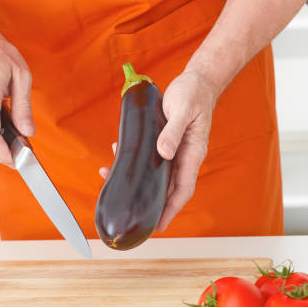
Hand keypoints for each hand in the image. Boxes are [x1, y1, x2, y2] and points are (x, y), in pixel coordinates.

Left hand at [99, 70, 217, 231]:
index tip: (159, 225)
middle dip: (148, 200)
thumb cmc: (194, 94)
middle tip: (129, 211)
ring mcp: (174, 151)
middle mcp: (183, 157)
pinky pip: (150, 158)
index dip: (171, 209)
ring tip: (109, 175)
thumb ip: (173, 131)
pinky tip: (118, 153)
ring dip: (136, 179)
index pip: (183, 190)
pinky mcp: (165, 142)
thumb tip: (162, 153)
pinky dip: (134, 160)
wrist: (197, 81)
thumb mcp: (183, 110)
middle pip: (167, 188)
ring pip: (155, 174)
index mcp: (193, 154)